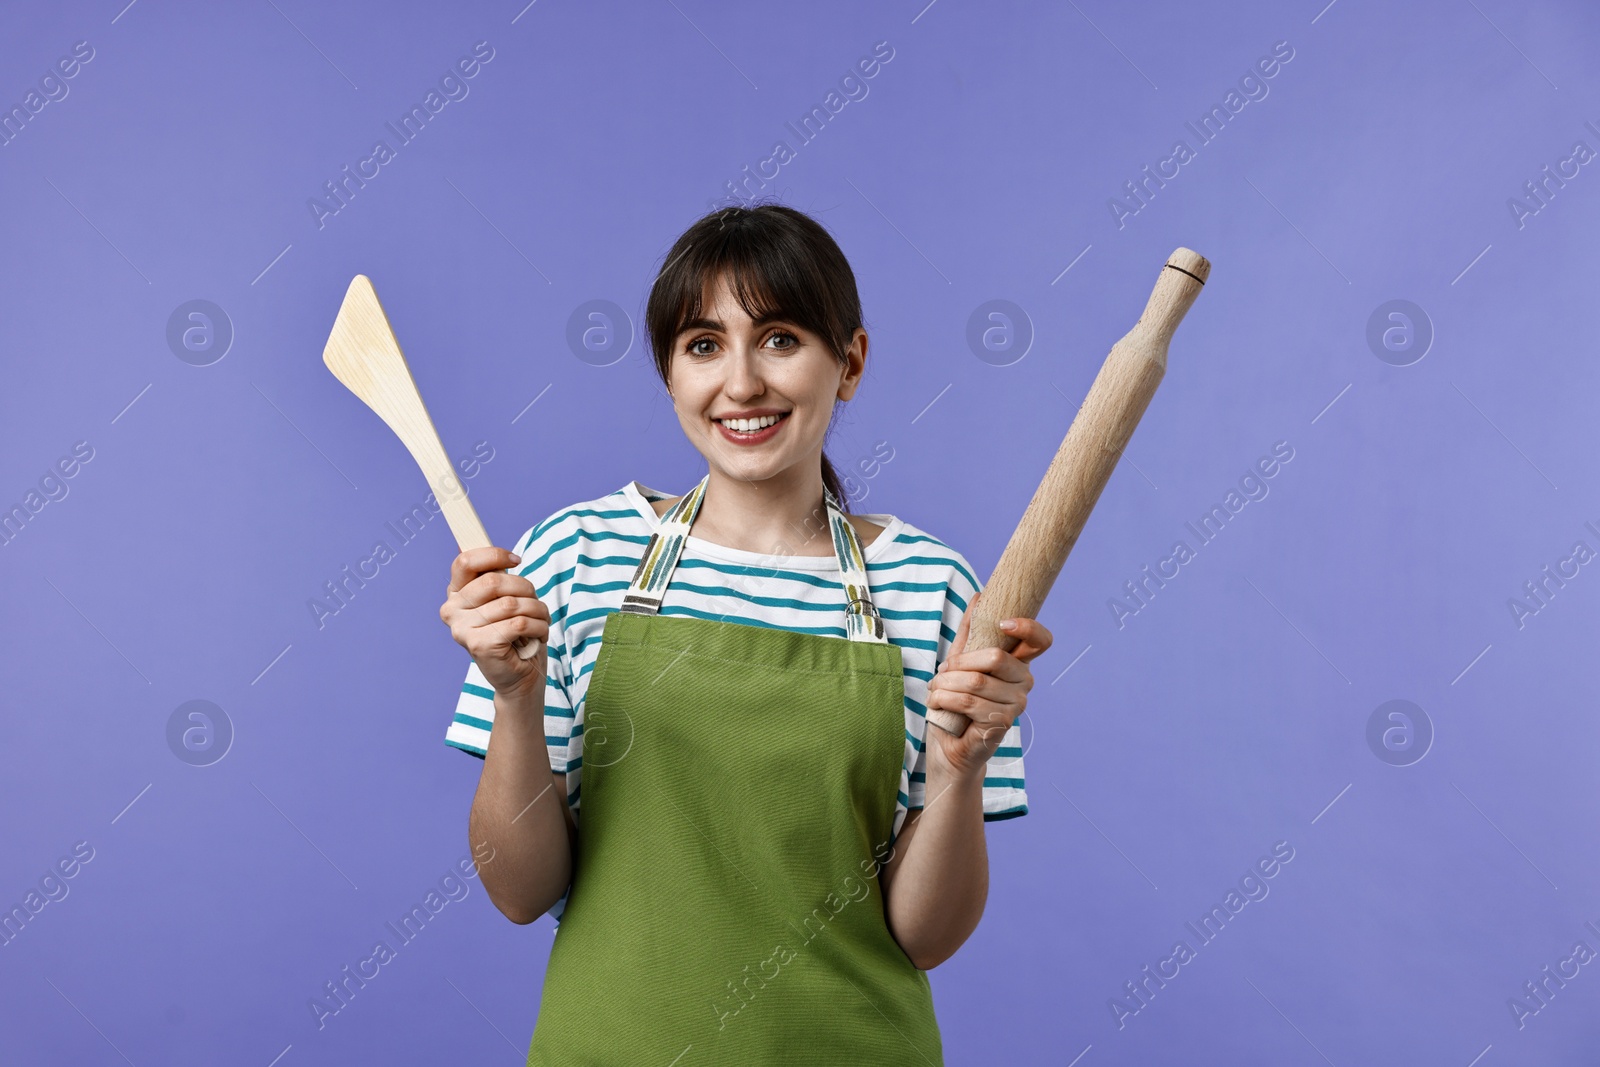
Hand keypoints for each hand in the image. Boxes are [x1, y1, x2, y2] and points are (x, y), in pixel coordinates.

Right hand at [440, 546, 548, 699]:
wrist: (518, 678)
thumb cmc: (514, 635)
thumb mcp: (504, 600)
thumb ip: (499, 580)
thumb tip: (507, 558)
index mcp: (455, 595)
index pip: (465, 561)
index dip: (494, 555)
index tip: (516, 560)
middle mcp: (452, 611)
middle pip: (494, 581)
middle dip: (526, 588)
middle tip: (536, 602)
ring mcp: (463, 629)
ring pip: (512, 603)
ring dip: (538, 610)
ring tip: (542, 620)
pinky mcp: (480, 644)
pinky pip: (519, 623)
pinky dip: (539, 627)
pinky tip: (539, 635)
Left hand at [924, 591, 1051, 779]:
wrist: (948, 745)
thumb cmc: (956, 702)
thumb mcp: (959, 661)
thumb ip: (971, 630)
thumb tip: (979, 595)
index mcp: (1018, 664)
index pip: (1041, 641)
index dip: (1027, 627)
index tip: (1002, 623)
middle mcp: (1024, 683)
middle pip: (996, 658)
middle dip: (959, 663)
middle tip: (941, 672)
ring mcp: (1016, 705)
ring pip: (977, 681)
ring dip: (945, 684)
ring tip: (935, 689)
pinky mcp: (1001, 724)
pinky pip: (969, 702)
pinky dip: (945, 699)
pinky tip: (937, 703)